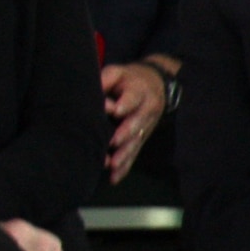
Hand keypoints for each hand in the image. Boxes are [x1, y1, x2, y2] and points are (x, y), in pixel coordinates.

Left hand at [101, 60, 168, 184]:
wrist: (155, 85)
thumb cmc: (128, 79)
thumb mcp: (118, 72)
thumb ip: (106, 80)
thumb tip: (95, 94)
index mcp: (139, 91)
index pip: (133, 98)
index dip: (125, 104)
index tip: (116, 110)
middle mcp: (145, 111)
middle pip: (136, 123)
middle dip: (125, 133)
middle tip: (113, 142)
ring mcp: (145, 127)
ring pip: (136, 142)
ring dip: (124, 155)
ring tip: (112, 165)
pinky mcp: (141, 139)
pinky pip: (134, 153)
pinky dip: (125, 166)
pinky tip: (114, 177)